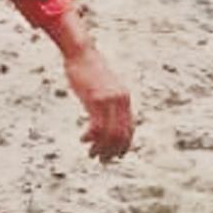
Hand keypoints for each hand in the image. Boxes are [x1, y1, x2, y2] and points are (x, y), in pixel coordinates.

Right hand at [64, 45, 134, 161]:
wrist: (82, 52)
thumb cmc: (89, 67)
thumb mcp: (103, 85)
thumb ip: (108, 98)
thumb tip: (104, 113)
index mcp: (124, 98)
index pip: (130, 128)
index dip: (124, 145)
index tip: (116, 156)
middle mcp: (121, 100)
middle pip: (122, 135)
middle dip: (112, 151)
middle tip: (102, 161)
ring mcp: (109, 100)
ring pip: (110, 134)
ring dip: (101, 148)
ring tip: (92, 155)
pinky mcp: (96, 100)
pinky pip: (97, 126)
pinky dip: (91, 137)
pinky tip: (83, 139)